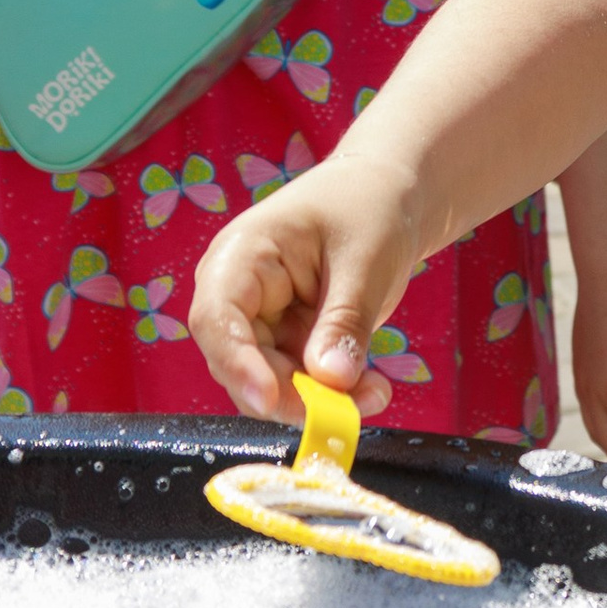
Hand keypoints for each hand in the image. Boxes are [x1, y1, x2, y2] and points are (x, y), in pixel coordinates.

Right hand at [186, 154, 419, 419]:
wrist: (389, 195)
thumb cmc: (370, 209)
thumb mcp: (366, 262)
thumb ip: (345, 321)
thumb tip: (332, 381)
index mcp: (241, 256)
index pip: (217, 320)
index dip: (237, 365)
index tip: (270, 400)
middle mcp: (238, 295)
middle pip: (242, 364)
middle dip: (292, 395)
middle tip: (348, 412)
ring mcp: (260, 322)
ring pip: (270, 383)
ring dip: (318, 400)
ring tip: (375, 393)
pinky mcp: (286, 342)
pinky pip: (298, 381)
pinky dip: (331, 393)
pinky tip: (371, 390)